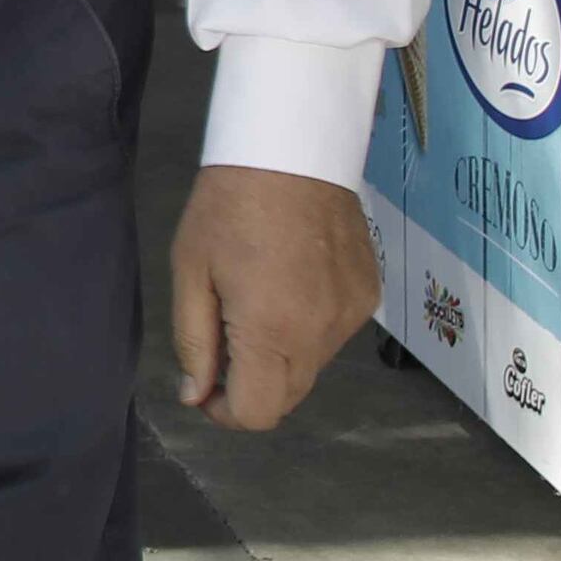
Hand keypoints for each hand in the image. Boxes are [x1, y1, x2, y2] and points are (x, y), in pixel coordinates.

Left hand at [167, 166, 378, 431]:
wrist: (292, 147)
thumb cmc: (229, 205)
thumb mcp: (191, 272)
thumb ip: (195, 342)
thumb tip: (196, 394)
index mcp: (272, 331)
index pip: (257, 413)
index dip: (224, 411)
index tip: (205, 386)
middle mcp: (321, 333)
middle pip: (287, 397)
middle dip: (251, 386)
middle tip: (223, 342)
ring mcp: (352, 314)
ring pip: (311, 367)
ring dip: (281, 356)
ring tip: (257, 300)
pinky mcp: (369, 293)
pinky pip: (334, 334)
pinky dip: (309, 327)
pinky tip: (290, 284)